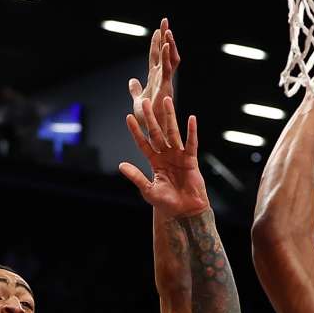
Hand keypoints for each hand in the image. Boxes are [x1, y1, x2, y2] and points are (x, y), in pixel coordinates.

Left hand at [119, 96, 209, 218]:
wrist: (184, 212)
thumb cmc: (166, 203)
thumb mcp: (147, 190)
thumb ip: (136, 176)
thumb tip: (121, 165)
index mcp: (154, 162)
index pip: (143, 143)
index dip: (136, 131)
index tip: (128, 117)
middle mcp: (166, 156)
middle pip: (157, 133)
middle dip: (151, 118)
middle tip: (145, 102)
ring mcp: (179, 156)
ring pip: (173, 133)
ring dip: (170, 117)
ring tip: (167, 101)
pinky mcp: (191, 160)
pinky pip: (191, 143)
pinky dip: (192, 131)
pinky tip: (191, 118)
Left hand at [128, 18, 180, 147]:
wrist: (152, 133)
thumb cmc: (148, 119)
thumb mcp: (138, 100)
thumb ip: (135, 90)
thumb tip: (132, 80)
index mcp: (156, 79)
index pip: (156, 57)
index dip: (156, 43)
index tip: (157, 29)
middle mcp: (162, 78)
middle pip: (164, 53)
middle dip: (165, 37)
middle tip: (165, 20)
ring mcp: (165, 82)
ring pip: (169, 59)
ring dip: (169, 44)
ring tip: (168, 29)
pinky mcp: (166, 88)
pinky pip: (168, 69)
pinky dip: (168, 56)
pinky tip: (167, 44)